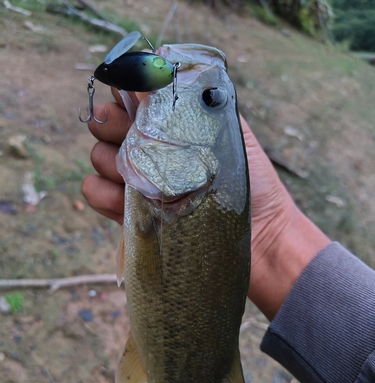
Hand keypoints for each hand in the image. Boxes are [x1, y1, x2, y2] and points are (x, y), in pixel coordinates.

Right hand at [82, 93, 329, 319]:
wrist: (259, 237)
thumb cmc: (252, 183)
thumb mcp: (230, 133)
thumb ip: (197, 103)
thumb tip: (161, 70)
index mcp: (171, 128)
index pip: (132, 97)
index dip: (124, 91)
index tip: (130, 96)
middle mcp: (151, 151)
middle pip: (106, 123)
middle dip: (110, 121)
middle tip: (127, 132)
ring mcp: (138, 182)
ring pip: (99, 157)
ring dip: (110, 160)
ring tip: (139, 178)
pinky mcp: (130, 214)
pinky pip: (94, 193)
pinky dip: (101, 192)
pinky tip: (122, 199)